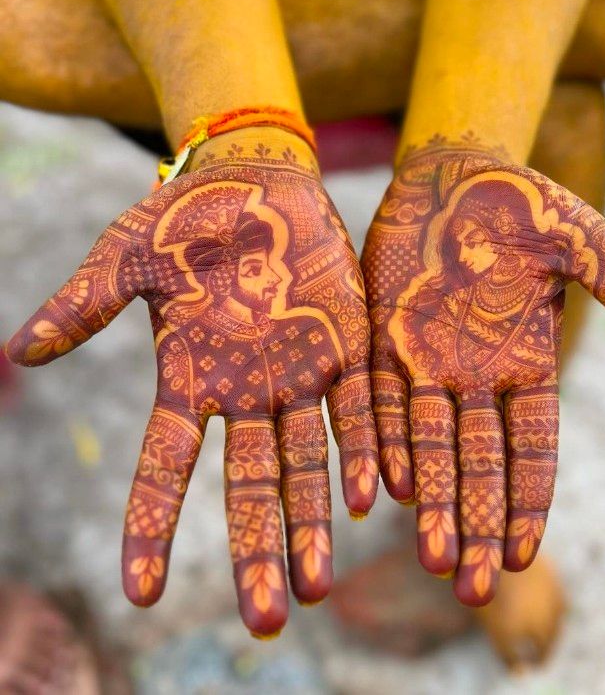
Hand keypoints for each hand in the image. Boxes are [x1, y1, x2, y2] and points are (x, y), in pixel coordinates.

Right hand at [6, 128, 378, 636]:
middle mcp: (245, 390)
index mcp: (189, 377)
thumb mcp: (126, 258)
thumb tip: (18, 351)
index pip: (164, 466)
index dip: (152, 526)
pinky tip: (375, 498)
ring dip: (315, 521)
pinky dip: (364, 451)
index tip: (142, 592)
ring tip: (318, 586)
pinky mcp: (344, 345)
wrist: (257, 180)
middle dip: (256, 548)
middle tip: (267, 619)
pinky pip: (355, 408)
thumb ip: (84, 304)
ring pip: (308, 461)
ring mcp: (298, 373)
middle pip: (249, 484)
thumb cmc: (186, 216)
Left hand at [362, 135, 604, 605]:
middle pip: (479, 463)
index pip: (531, 448)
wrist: (454, 172)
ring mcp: (428, 358)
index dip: (529, 499)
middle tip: (471, 587)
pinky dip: (385, 441)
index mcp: (528, 361)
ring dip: (430, 500)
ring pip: (429, 444)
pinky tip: (385, 487)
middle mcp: (476, 374)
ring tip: (432, 558)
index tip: (523, 553)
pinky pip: (383, 399)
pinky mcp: (385, 336)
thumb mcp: (581, 243)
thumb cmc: (524, 205)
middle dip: (477, 523)